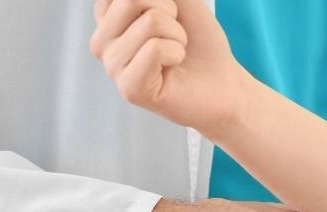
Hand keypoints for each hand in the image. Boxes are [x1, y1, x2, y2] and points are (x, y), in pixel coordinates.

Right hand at [90, 0, 247, 130]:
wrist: (223, 81)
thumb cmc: (200, 42)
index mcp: (108, 20)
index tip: (168, 14)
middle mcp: (103, 43)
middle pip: (130, 0)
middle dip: (169, 12)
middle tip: (175, 34)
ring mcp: (113, 66)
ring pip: (150, 22)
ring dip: (177, 34)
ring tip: (176, 52)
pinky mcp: (129, 88)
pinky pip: (155, 49)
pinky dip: (177, 52)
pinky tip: (174, 67)